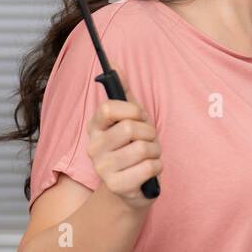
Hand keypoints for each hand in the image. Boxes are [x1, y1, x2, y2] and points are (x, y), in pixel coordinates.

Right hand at [85, 69, 161, 209]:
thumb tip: (115, 64)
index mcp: (95, 127)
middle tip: (148, 140)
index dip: (132, 110)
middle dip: (150, 133)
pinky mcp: (117, 186)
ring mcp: (103, 168)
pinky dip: (157, 167)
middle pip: (131, 128)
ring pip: (143, 148)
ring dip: (155, 151)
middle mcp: (94, 147)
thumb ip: (123, 93)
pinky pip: (149, 168)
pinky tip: (150, 170)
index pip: (108, 108)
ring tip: (149, 155)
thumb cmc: (132, 148)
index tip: (138, 117)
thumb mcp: (129, 118)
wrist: (132, 187)